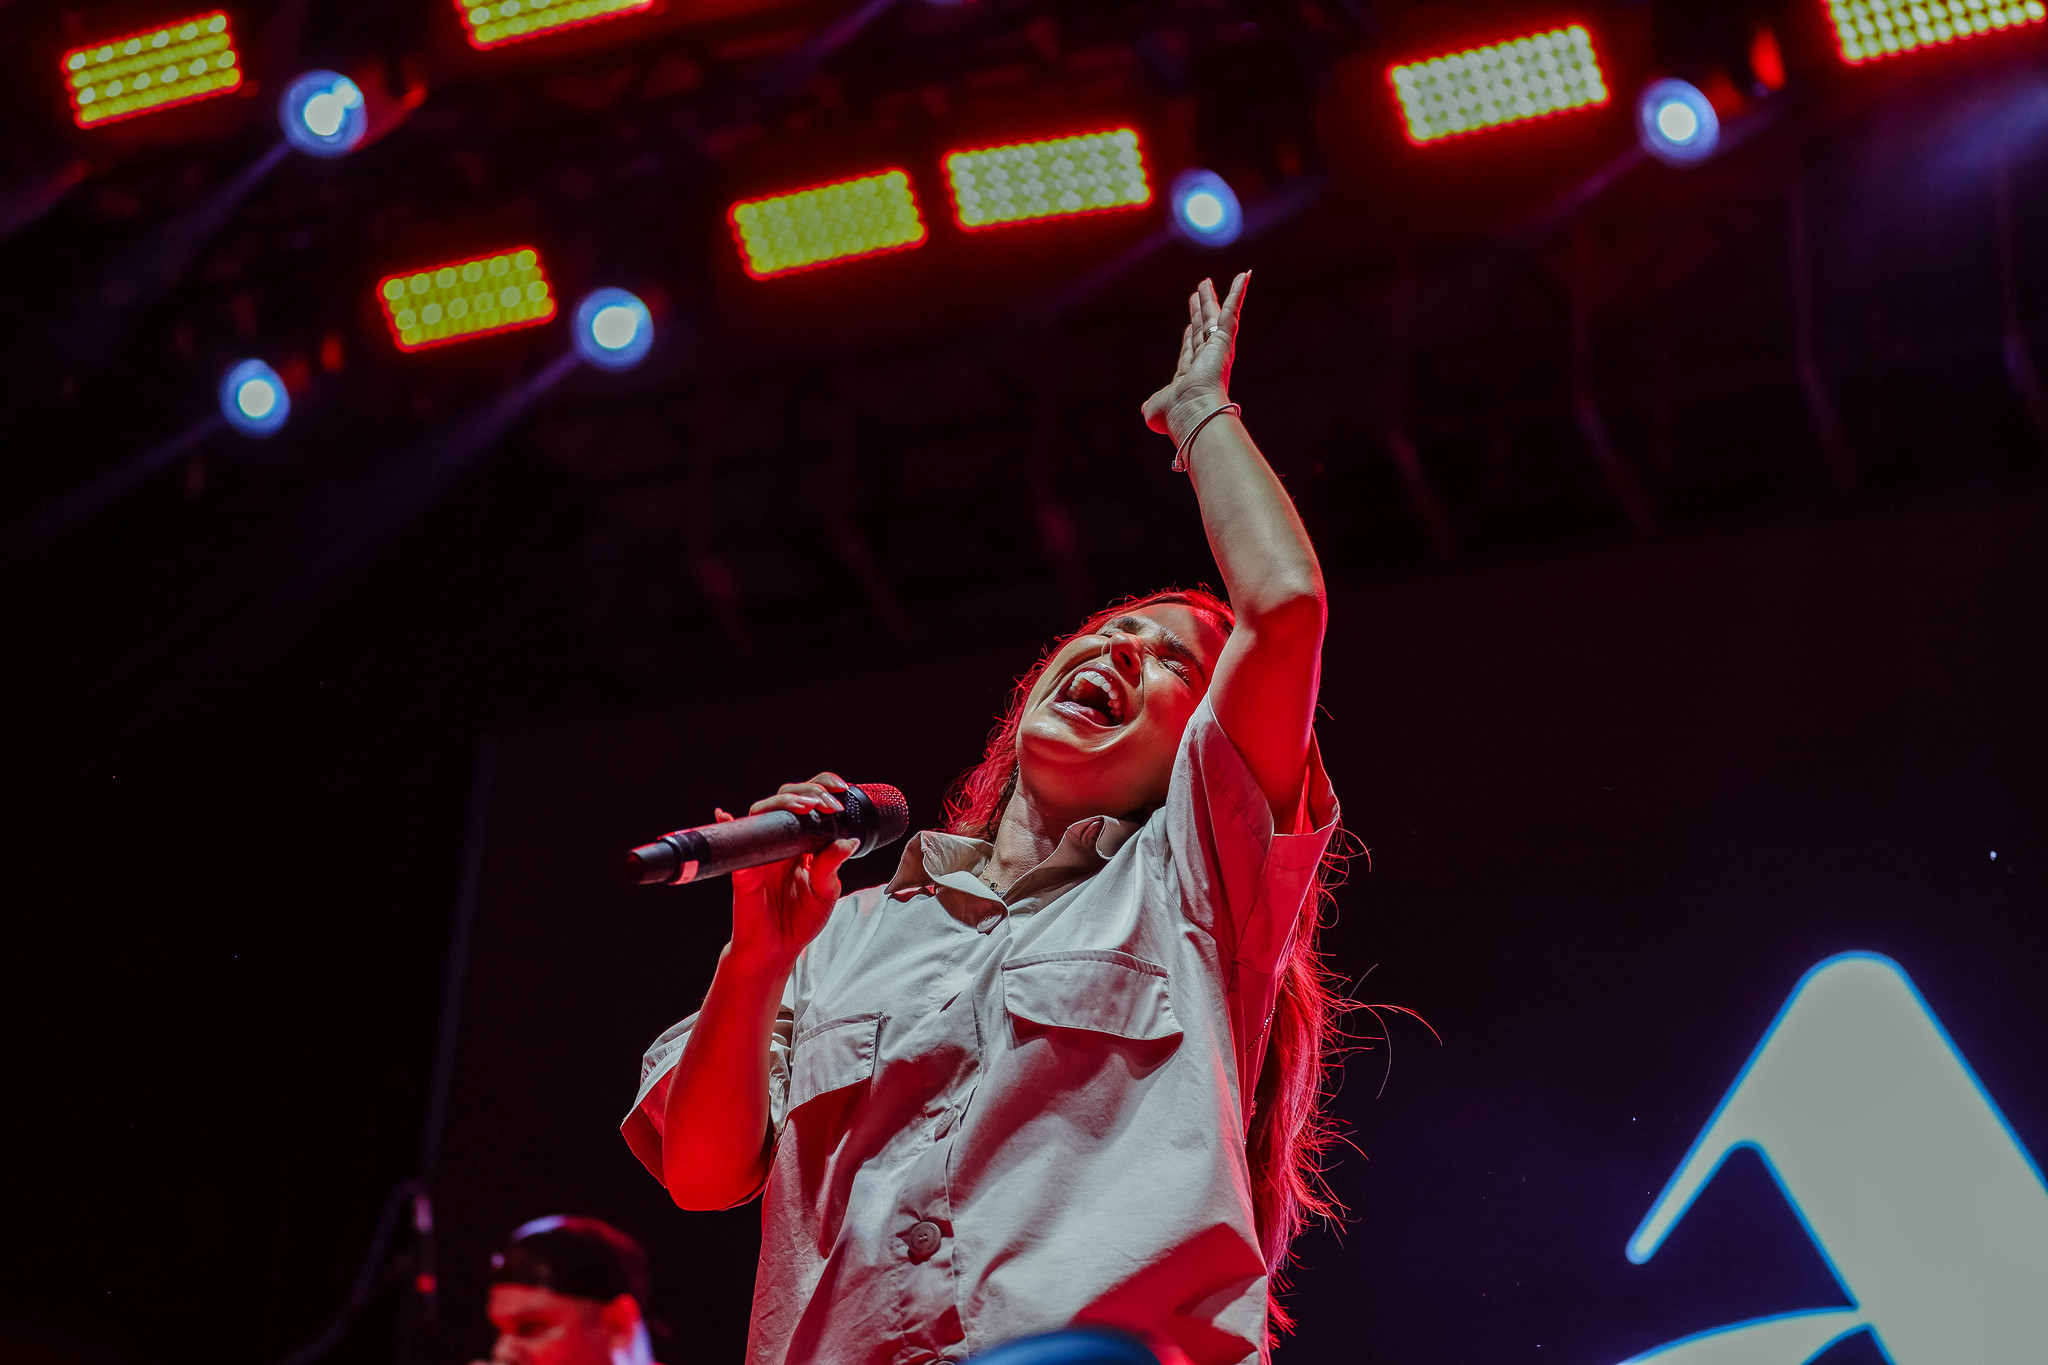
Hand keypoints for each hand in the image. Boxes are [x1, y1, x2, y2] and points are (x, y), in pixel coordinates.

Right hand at [724, 772, 859, 974]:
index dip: (822, 790)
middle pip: (786, 799)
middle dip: (808, 791)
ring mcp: (761, 853)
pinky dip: (729, 824)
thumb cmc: (799, 921)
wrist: (777, 950)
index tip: (841, 790)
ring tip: (804, 806)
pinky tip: (725, 814)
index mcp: (802, 844)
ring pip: (763, 812)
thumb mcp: (825, 892)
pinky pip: (736, 843)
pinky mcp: (745, 869)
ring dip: (783, 803)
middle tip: (826, 802)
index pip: (809, 805)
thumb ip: (832, 865)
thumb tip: (848, 840)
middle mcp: (781, 843)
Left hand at [1142, 271, 1249, 446]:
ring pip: (1215, 316)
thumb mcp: (1155, 409)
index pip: (1191, 350)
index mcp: (1191, 376)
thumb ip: (1151, 405)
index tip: (1190, 324)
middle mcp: (1206, 361)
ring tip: (1207, 281)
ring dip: (1212, 298)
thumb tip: (1147, 410)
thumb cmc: (1175, 417)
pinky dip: (1238, 293)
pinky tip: (1245, 275)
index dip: (1190, 336)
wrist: (1192, 414)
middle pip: (1202, 328)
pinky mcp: (1224, 340)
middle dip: (1199, 311)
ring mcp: (1217, 350)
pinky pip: (1232, 311)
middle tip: (1198, 292)